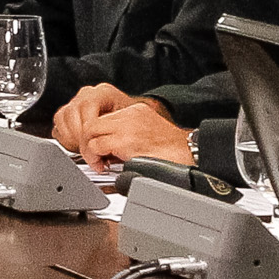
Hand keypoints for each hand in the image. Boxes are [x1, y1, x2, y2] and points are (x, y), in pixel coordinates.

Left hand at [61, 91, 192, 167]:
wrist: (191, 155)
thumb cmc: (174, 151)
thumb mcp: (148, 136)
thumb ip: (127, 137)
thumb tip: (108, 151)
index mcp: (136, 112)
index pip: (103, 118)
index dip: (95, 135)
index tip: (98, 150)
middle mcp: (130, 115)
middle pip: (92, 122)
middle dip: (86, 140)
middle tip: (92, 157)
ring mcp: (128, 126)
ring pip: (90, 130)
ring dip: (88, 149)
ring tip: (96, 162)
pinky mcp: (126, 141)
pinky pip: (97, 145)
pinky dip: (94, 157)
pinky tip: (101, 166)